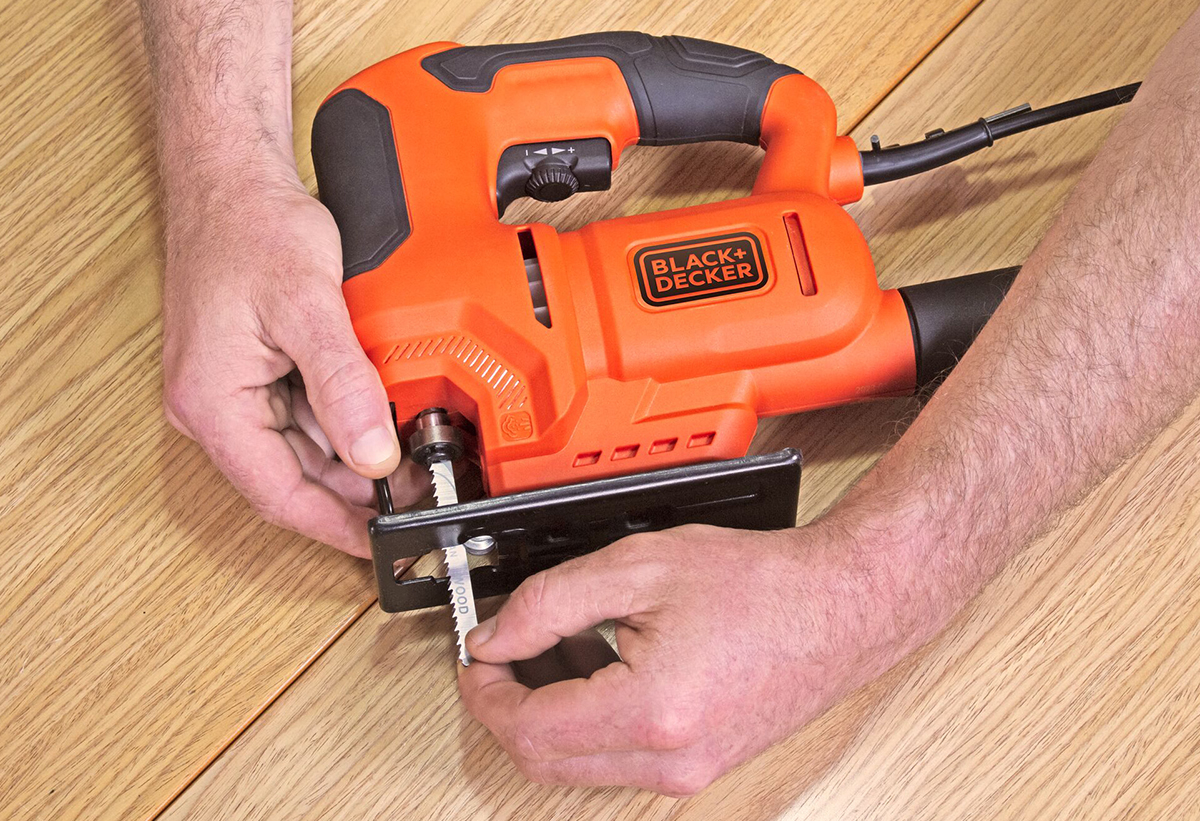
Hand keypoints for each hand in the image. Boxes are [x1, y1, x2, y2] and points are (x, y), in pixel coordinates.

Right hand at [160, 166, 427, 555]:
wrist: (233, 176)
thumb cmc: (251, 228)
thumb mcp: (307, 307)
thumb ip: (342, 385)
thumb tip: (372, 454)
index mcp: (213, 403)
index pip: (277, 495)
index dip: (334, 527)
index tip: (380, 544)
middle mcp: (216, 406)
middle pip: (293, 478)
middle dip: (355, 493)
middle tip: (416, 493)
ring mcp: (235, 389)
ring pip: (303, 449)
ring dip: (354, 458)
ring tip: (411, 459)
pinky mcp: (255, 370)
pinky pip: (304, 415)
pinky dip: (344, 423)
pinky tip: (383, 419)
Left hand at [459, 523, 920, 795]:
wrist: (840, 607)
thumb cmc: (763, 584)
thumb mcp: (641, 565)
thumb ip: (551, 601)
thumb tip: (495, 636)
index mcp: (651, 713)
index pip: (527, 730)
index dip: (485, 692)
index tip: (478, 657)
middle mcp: (670, 760)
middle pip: (543, 763)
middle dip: (508, 709)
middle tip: (503, 656)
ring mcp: (687, 773)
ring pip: (576, 768)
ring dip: (549, 717)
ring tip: (563, 649)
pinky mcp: (697, 768)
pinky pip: (616, 761)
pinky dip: (589, 722)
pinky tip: (602, 666)